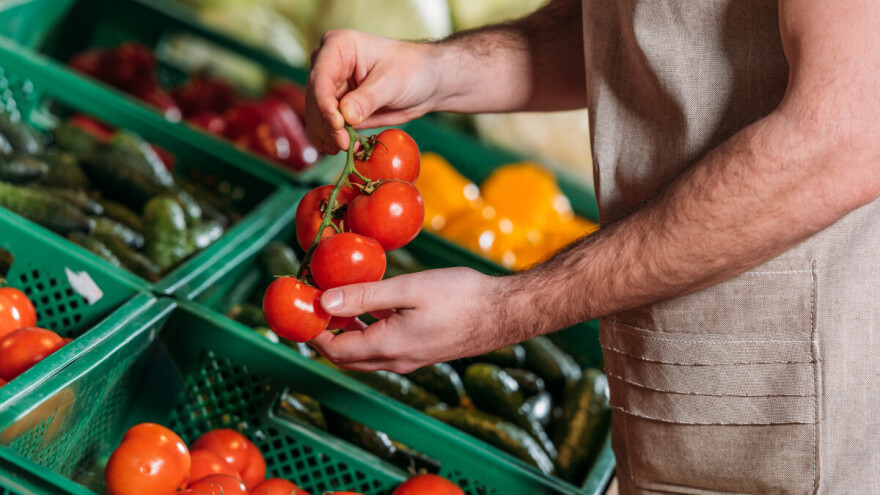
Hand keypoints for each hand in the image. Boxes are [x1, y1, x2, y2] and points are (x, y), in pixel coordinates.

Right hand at [305, 29, 442, 153]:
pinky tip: (341, 149)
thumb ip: (367, 99)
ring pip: (316, 116)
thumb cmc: (411, 70)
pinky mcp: (336, 109)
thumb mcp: (391, 82)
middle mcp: (328, 66)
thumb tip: (346, 116)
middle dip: (327, 124)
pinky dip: (328, 140)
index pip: (321, 76)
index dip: (324, 102)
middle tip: (344, 143)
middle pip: (315, 99)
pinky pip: (323, 127)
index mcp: (338, 47)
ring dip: (327, 136)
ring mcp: (330, 88)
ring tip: (348, 147)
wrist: (424, 82)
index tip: (337, 124)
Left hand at [309, 268, 515, 372]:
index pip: (335, 349)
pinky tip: (371, 307)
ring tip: (337, 301)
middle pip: (345, 357)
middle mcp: (396, 361)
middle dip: (324, 334)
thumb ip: (365, 296)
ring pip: (364, 355)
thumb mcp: (409, 289)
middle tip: (314, 305)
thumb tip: (324, 300)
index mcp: (389, 347)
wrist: (504, 312)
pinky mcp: (421, 352)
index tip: (302, 306)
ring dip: (345, 332)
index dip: (313, 331)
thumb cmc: (461, 296)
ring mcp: (410, 360)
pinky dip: (367, 331)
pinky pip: (382, 349)